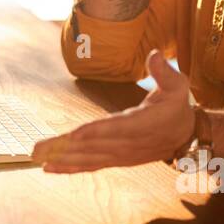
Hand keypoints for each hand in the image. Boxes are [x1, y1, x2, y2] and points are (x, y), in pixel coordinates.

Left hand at [33, 50, 193, 172]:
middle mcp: (130, 143)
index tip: (75, 135)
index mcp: (145, 123)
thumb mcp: (178, 86)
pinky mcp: (116, 159)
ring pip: (89, 157)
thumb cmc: (177, 105)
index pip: (119, 128)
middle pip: (95, 145)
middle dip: (65, 147)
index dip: (97, 131)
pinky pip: (91, 165)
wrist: (185, 135)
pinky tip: (49, 168)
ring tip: (38, 157)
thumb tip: (155, 55)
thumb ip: (165, 72)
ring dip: (62, 158)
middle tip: (38, 148)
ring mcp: (122, 154)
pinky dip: (70, 167)